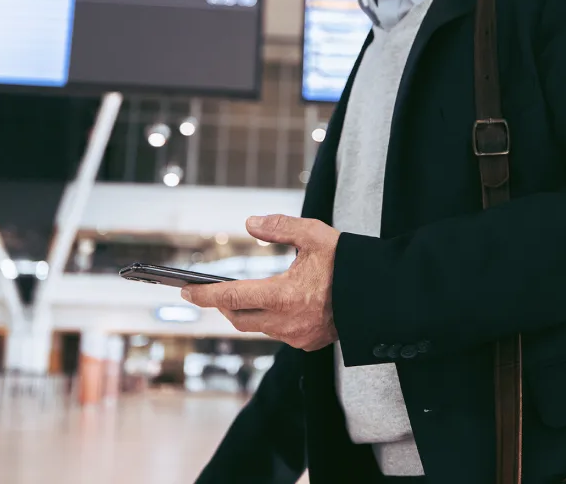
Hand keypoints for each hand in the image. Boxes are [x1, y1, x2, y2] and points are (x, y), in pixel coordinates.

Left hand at [181, 215, 339, 350]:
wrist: (380, 294)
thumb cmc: (348, 263)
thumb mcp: (314, 235)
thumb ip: (279, 227)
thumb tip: (250, 223)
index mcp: (283, 296)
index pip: (231, 297)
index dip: (204, 294)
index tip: (185, 290)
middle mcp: (286, 322)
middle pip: (238, 318)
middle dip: (222, 305)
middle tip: (210, 291)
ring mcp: (298, 336)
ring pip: (258, 328)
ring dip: (245, 313)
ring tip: (240, 295)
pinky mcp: (309, 342)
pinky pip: (278, 334)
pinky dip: (269, 320)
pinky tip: (274, 306)